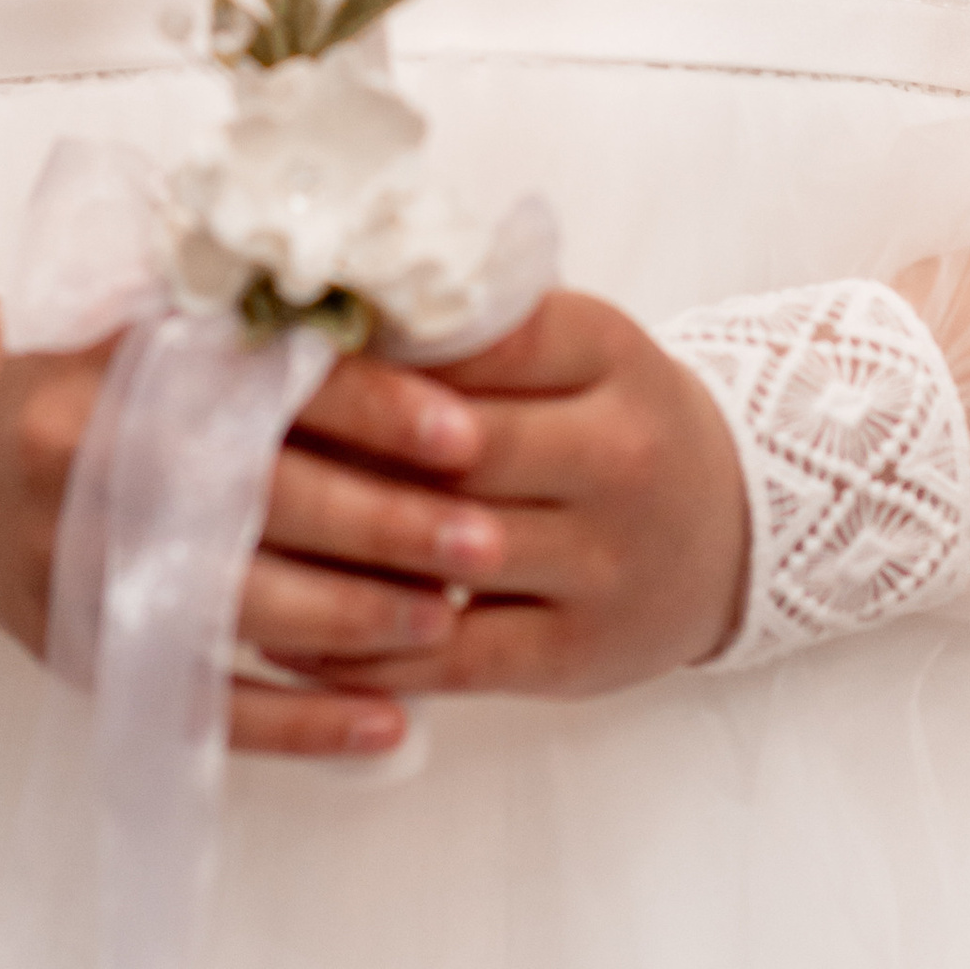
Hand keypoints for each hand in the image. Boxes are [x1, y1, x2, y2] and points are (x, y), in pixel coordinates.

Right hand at [0, 289, 487, 757]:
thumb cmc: (84, 368)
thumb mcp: (154, 313)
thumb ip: (260, 324)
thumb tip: (419, 330)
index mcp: (129, 358)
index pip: (275, 384)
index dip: (378, 408)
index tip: (468, 431)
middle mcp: (99, 456)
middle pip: (268, 501)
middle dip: (391, 526)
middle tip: (487, 539)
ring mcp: (86, 564)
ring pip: (244, 607)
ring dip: (359, 624)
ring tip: (449, 618)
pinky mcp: (86, 650)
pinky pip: (207, 702)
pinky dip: (303, 722)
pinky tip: (387, 722)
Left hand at [267, 291, 750, 703]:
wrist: (734, 527)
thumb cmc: (616, 417)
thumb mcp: (575, 346)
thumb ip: (478, 330)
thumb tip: (331, 313)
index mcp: (608, 350)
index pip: (479, 336)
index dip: (372, 345)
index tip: (277, 343)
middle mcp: (615, 454)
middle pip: (457, 444)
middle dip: (342, 440)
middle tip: (236, 434)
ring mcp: (601, 561)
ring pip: (446, 549)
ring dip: (336, 542)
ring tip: (236, 528)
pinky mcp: (574, 652)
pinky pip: (451, 656)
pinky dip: (362, 648)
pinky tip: (286, 632)